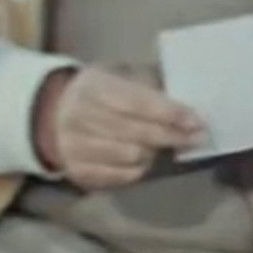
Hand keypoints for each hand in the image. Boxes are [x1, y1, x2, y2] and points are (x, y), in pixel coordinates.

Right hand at [32, 65, 205, 191]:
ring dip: (155, 152)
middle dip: (172, 135)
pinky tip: (146, 159)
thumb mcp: (120, 75)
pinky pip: (119, 176)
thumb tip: (187, 104)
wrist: (53, 113)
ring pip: (130, 157)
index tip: (197, 120)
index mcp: (93, 86)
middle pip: (136, 133)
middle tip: (199, 137)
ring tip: (167, 145)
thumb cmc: (101, 91)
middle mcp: (79, 117)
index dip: (170, 112)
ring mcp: (74, 147)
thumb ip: (149, 85)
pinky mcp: (76, 171)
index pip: (138, 102)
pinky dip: (139, 169)